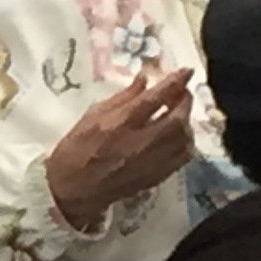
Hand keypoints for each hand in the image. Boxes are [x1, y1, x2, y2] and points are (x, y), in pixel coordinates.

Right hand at [43, 67, 196, 229]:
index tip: (186, 71)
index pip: (156, 97)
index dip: (175, 81)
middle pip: (177, 118)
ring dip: (187, 121)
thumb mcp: (93, 115)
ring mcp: (151, 162)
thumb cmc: (78, 148)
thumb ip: (122, 97)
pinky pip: (182, 157)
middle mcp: (141, 142)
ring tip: (179, 113)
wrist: (74, 190)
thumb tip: (144, 80)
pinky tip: (178, 136)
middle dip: (185, 101)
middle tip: (182, 92)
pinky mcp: (156, 177)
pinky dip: (186, 142)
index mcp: (121, 123)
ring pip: (184, 139)